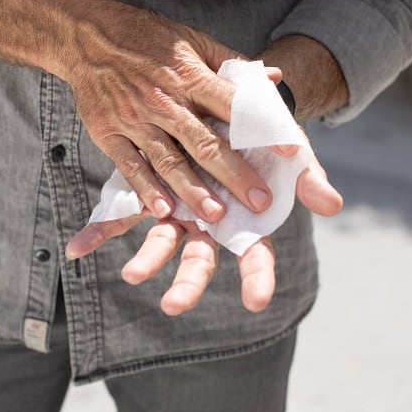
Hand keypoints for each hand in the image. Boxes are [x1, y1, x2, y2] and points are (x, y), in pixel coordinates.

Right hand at [0, 0, 278, 224]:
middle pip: (205, 143)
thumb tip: (274, 79)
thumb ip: (233, 64)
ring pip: (169, 161)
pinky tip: (163, 210)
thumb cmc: (148, 38)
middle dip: (235, 174)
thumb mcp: (194, 40)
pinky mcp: (109, 133)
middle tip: (260, 202)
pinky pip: (130, 166)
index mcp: (191, 75)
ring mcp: (135, 119)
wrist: (87, 35)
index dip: (263, 130)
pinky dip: (146, 189)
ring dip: (193, 190)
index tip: (291, 153)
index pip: (235, 105)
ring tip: (216, 215)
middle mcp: (165, 99)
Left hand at [66, 151, 341, 314]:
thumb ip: (307, 177)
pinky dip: (99, 231)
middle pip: (201, 258)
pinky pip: (122, 215)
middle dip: (189, 283)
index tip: (256, 301)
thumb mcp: (289, 153)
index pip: (255, 254)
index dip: (256, 276)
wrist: (228, 107)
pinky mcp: (150, 191)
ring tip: (132, 275)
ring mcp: (178, 208)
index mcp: (243, 217)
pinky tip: (77, 248)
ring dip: (146, 259)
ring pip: (161, 241)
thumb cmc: (265, 139)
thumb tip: (334, 204)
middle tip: (174, 304)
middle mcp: (208, 221)